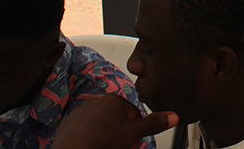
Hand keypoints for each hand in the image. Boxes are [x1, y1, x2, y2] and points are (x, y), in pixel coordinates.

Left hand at [53, 94, 177, 148]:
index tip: (131, 140)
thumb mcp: (133, 134)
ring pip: (102, 125)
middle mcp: (97, 101)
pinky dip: (91, 138)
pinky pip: (87, 130)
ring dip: (106, 136)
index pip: (133, 114)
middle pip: (118, 120)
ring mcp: (82, 112)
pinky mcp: (70, 123)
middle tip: (119, 146)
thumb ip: (153, 124)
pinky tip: (93, 146)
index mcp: (114, 100)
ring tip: (106, 147)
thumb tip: (173, 116)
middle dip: (121, 134)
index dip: (135, 130)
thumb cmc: (101, 142)